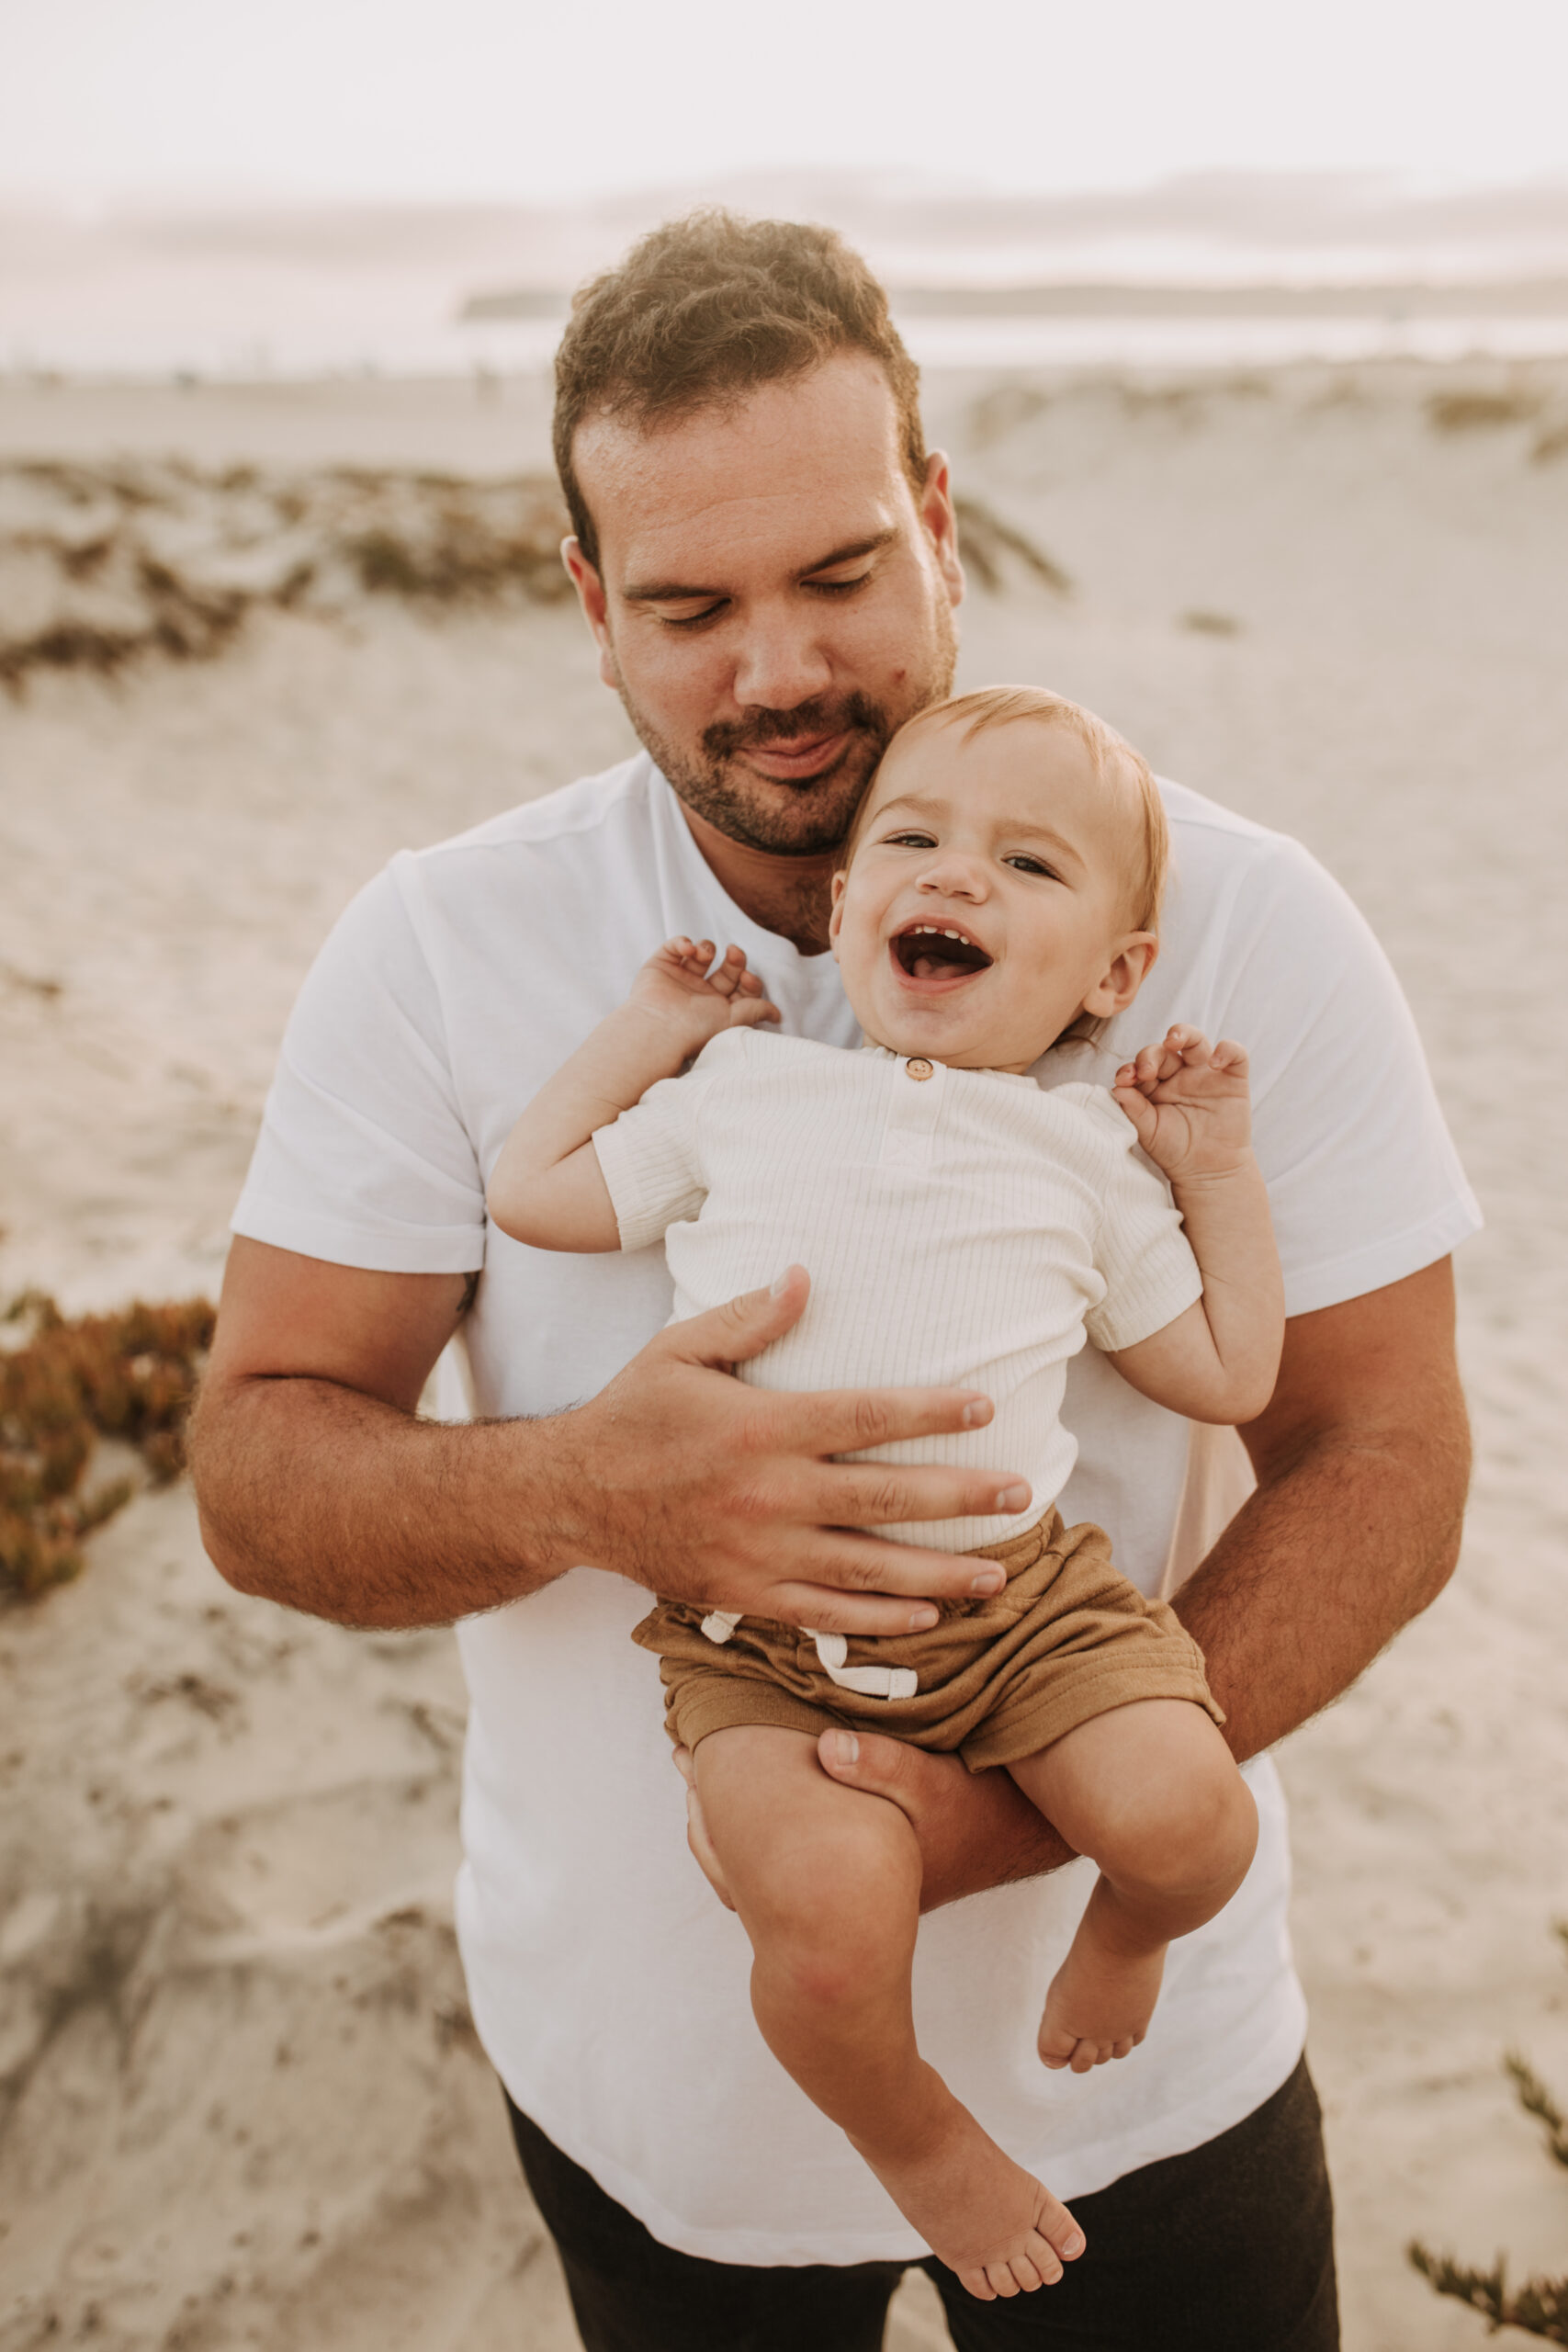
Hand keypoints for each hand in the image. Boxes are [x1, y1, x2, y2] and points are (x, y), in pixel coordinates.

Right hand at [552, 1266, 1030, 1634]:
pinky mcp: (745, 1596)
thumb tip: (805, 1275)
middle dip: (960, 1499)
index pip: (865, 1417)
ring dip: (939, 1576)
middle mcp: (768, 1495)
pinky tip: (927, 1618)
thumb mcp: (679, 1349)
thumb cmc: (634, 1413)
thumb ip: (749, 1318)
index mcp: (761, 1428)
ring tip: (999, 1576)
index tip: (984, 1408)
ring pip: (867, 1570)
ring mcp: (758, 1554)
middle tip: (1020, 1496)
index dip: (930, 1413)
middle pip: (885, 1500)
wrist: (572, 1498)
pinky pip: (825, 1614)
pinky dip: (879, 1619)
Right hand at [626, 937, 780, 1064]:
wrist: (659, 1029)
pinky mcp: (661, 967)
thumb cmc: (695, 1029)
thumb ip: (756, 1010)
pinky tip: (687, 949)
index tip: (747, 979)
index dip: (749, 979)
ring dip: (708, 948)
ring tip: (703, 957)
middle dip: (735, 958)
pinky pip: (675, 946)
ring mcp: (681, 978)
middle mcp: (702, 993)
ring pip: (703, 952)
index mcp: (719, 1007)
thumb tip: (777, 1014)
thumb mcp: (733, 1020)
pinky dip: (682, 942)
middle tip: (734, 953)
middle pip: (727, 968)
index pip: (742, 986)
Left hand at [672, 1730, 1075, 1914]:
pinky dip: (763, 1829)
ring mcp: (843, 1890)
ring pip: (760, 1864)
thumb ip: (882, 1765)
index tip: (682, 1749)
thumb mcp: (933, 1783)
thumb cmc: (978, 1810)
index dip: (711, 1799)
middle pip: (741, 1858)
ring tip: (703, 1771)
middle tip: (679, 1753)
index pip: (748, 1846)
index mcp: (835, 1868)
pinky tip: (763, 1794)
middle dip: (708, 1806)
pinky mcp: (859, 1878)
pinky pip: (788, 1863)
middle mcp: (830, 1890)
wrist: (1021, 1840)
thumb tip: (826, 1746)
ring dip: (731, 1818)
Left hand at [1112, 1026, 1254, 1184]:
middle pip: (1162, 1050)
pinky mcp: (1232, 1078)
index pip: (1140, 1066)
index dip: (1131, 1068)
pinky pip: (1234, 1053)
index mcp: (1154, 1085)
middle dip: (1150, 1056)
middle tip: (1146, 1072)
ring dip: (1182, 1034)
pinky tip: (1214, 1063)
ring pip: (1194, 1040)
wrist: (1208, 1171)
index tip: (1124, 1079)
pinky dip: (1226, 1050)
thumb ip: (1134, 1109)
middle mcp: (1178, 1075)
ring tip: (1173, 1040)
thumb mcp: (1149, 1132)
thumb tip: (1116, 1088)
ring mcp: (1205, 1074)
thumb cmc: (1174, 1150)